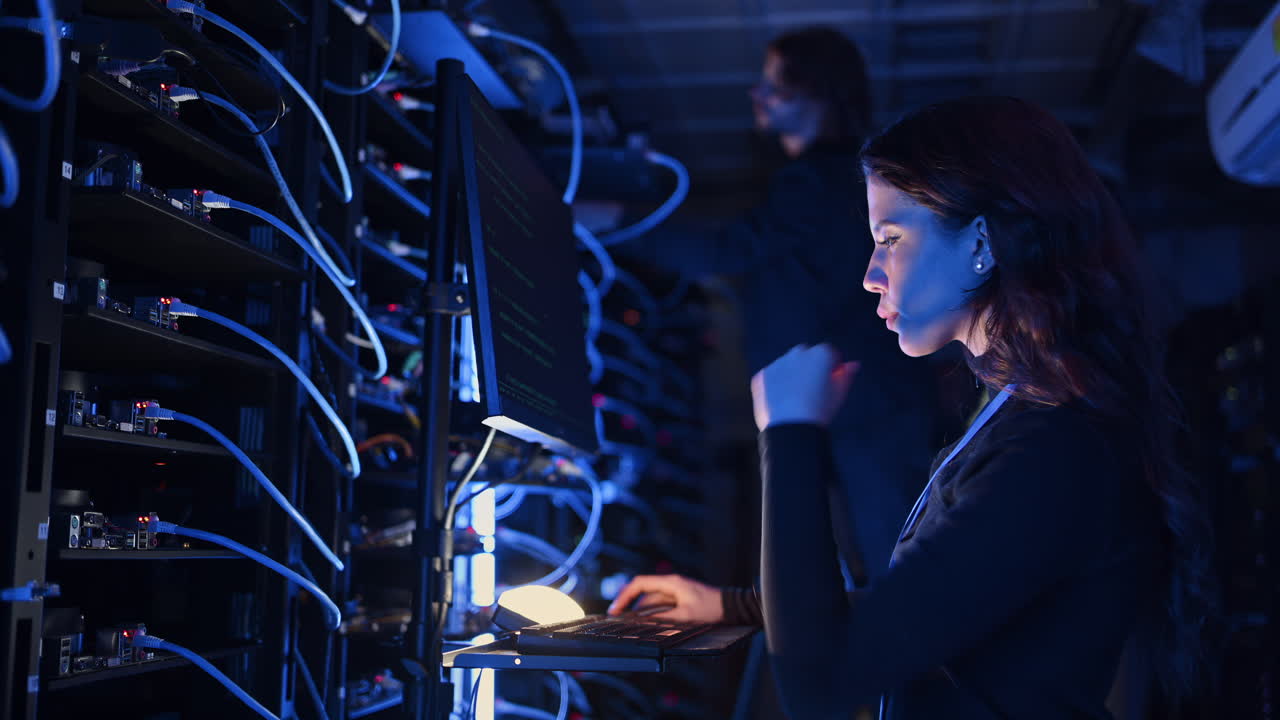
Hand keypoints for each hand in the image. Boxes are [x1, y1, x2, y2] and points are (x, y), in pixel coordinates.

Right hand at [606, 574, 723, 623]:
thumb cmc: (712, 608)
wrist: (732, 606)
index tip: (616, 609)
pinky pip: (660, 603)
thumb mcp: (686, 616)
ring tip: (628, 622)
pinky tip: (647, 621)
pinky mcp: (680, 598)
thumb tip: (643, 622)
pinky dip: (651, 611)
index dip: (625, 595)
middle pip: (643, 591)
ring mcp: (676, 590)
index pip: (640, 584)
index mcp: (671, 583)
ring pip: (651, 598)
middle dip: (629, 603)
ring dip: (640, 609)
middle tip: (617, 617)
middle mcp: (671, 584)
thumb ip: (663, 618)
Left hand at [751, 344, 857, 430]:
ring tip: (795, 399)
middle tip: (811, 389)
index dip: (831, 367)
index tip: (830, 382)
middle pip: (806, 354)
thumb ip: (846, 375)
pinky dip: (775, 385)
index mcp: (821, 354)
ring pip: (786, 364)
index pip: (829, 353)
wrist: (792, 427)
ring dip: (791, 374)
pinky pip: (771, 377)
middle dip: (809, 365)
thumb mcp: (839, 393)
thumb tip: (854, 365)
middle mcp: (798, 353)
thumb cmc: (820, 411)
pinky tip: (781, 402)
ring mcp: (778, 363)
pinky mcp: (762, 375)